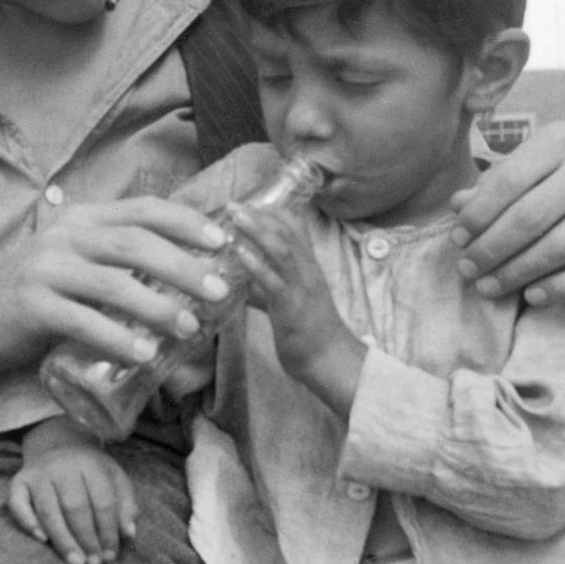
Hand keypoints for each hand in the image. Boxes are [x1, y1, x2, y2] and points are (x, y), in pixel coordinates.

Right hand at [0, 197, 231, 374]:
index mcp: (84, 219)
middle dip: (183, 267)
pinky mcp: (30, 306)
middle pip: (135, 244)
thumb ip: (120, 258)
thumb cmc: (39, 290)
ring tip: (189, 328)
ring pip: (112, 283)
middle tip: (218, 291)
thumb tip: (190, 274)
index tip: (223, 241)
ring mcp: (45, 270)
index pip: (144, 210)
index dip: (186, 222)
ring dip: (156, 306)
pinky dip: (116, 338)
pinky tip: (143, 354)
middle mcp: (65, 237)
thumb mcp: (78, 259)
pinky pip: (81, 321)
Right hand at [8, 418, 138, 563]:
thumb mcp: (114, 476)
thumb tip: (128, 533)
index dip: (108, 531)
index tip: (111, 555)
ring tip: (76, 562)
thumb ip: (126, 503)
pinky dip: (28, 522)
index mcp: (90, 463)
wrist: (56, 442)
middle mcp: (61, 466)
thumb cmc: (90, 468)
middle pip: (75, 508)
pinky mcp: (19, 480)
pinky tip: (42, 540)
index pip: (102, 501)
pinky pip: (18, 504)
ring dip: (63, 540)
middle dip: (87, 539)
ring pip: (49, 511)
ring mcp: (38, 473)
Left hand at [224, 204, 363, 417]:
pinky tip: (239, 253)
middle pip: (287, 234)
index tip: (249, 201)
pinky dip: (255, 264)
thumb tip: (241, 285)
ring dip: (258, 230)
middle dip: (260, 215)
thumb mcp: (287, 305)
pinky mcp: (292, 307)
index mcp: (307, 269)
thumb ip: (266, 292)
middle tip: (233, 203)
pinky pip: (273, 281)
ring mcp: (301, 288)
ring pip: (282, 250)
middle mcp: (307, 272)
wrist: (331, 361)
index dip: (272, 213)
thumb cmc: (309, 333)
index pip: (294, 231)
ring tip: (236, 216)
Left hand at [452, 122, 564, 306]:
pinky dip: (560, 287)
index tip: (457, 240)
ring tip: (489, 287)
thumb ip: (500, 181)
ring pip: (559, 247)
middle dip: (491, 249)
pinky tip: (532, 296)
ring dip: (517, 273)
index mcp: (561, 141)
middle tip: (467, 271)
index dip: (478, 215)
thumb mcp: (541, 160)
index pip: (508, 181)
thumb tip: (457, 205)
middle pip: (530, 218)